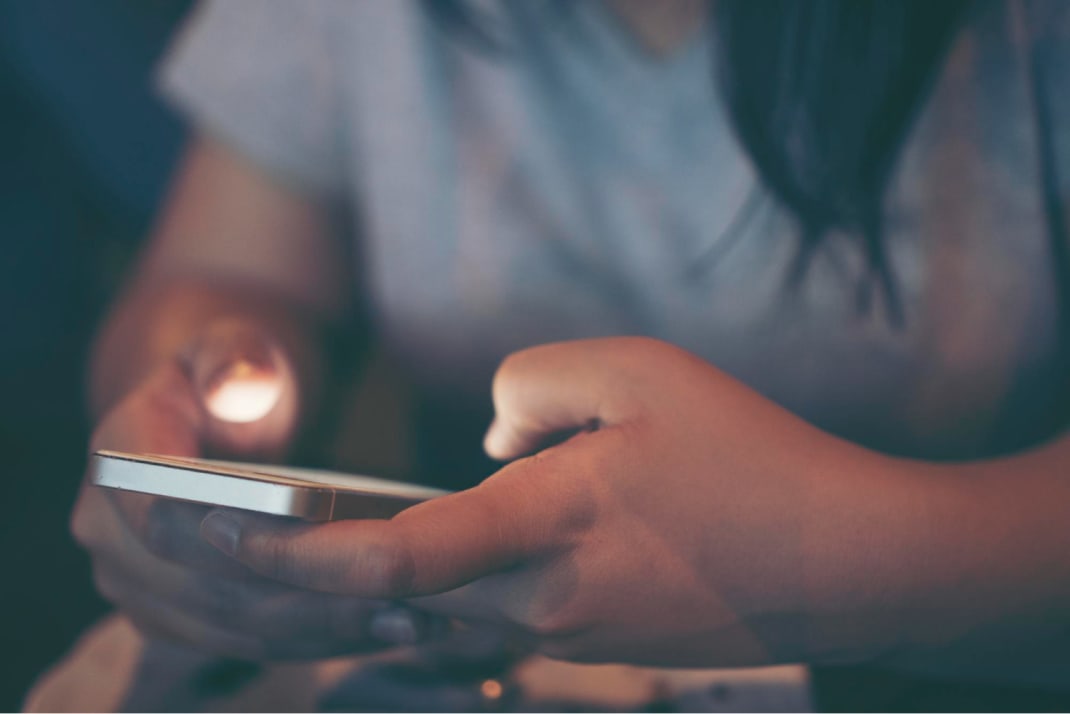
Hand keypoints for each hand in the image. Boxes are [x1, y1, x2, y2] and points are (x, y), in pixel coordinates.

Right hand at [71, 321, 432, 658]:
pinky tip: (383, 628)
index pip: (164, 523)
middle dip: (298, 602)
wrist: (221, 415)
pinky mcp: (179, 616)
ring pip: (232, 629)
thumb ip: (232, 359)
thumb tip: (240, 386)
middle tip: (394, 602)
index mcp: (118, 463)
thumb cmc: (239, 376)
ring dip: (318, 633)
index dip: (237, 545)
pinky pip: (246, 643)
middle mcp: (110, 535)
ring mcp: (140, 585)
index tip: (324, 552)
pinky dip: (314, 640)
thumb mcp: (239, 348)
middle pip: (205, 590)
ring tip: (405, 623)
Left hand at [200, 337, 929, 666]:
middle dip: (303, 576)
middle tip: (236, 536)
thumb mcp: (640, 371)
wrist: (847, 565)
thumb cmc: (751, 458)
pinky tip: (457, 549)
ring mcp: (568, 633)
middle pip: (389, 604)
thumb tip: (491, 438)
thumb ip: (534, 387)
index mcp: (547, 526)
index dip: (292, 554)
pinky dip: (447, 588)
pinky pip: (493, 615)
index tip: (221, 533)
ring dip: (375, 585)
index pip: (390, 559)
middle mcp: (543, 600)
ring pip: (439, 613)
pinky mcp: (595, 642)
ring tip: (327, 540)